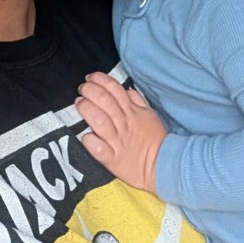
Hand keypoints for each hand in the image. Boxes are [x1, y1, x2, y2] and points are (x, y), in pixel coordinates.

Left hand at [75, 72, 166, 192]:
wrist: (164, 165)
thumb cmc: (156, 139)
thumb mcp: (150, 115)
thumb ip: (138, 101)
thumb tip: (126, 90)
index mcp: (132, 112)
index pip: (115, 89)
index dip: (101, 80)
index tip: (91, 77)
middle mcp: (123, 124)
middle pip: (105, 101)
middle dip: (90, 90)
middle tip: (82, 88)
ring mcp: (117, 141)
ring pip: (99, 120)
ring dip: (87, 109)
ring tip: (79, 103)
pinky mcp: (113, 159)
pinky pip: (99, 149)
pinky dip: (90, 142)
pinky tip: (85, 137)